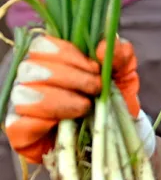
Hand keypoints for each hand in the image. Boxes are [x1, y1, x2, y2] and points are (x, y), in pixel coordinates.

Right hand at [5, 35, 149, 163]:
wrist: (116, 134)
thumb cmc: (113, 98)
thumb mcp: (124, 74)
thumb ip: (120, 54)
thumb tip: (102, 46)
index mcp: (50, 59)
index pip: (41, 45)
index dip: (68, 54)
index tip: (95, 68)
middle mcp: (29, 79)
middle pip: (31, 68)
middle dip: (69, 77)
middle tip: (95, 89)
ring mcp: (21, 106)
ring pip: (24, 94)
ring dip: (59, 100)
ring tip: (84, 108)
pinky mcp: (19, 133)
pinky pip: (17, 124)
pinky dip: (43, 122)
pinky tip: (65, 124)